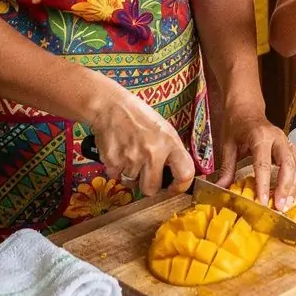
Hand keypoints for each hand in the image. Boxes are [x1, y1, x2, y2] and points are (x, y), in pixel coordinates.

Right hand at [85, 82, 194, 198]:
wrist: (110, 106)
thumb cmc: (138, 116)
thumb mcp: (163, 129)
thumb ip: (171, 151)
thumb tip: (175, 173)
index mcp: (169, 142)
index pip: (185, 174)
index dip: (180, 186)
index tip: (174, 187)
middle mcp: (152, 153)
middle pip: (151, 189)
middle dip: (148, 185)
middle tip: (145, 174)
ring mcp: (131, 158)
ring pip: (132, 184)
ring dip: (130, 176)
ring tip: (129, 157)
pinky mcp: (112, 161)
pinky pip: (116, 177)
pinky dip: (116, 169)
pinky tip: (118, 154)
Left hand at [217, 107, 295, 209]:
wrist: (246, 106)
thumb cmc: (236, 123)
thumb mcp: (227, 144)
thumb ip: (227, 167)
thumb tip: (221, 189)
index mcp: (259, 136)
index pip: (263, 164)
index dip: (264, 184)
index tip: (262, 202)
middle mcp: (277, 138)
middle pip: (287, 164)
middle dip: (285, 187)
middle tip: (280, 207)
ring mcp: (286, 141)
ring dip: (294, 186)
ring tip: (287, 205)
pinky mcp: (290, 146)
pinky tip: (290, 194)